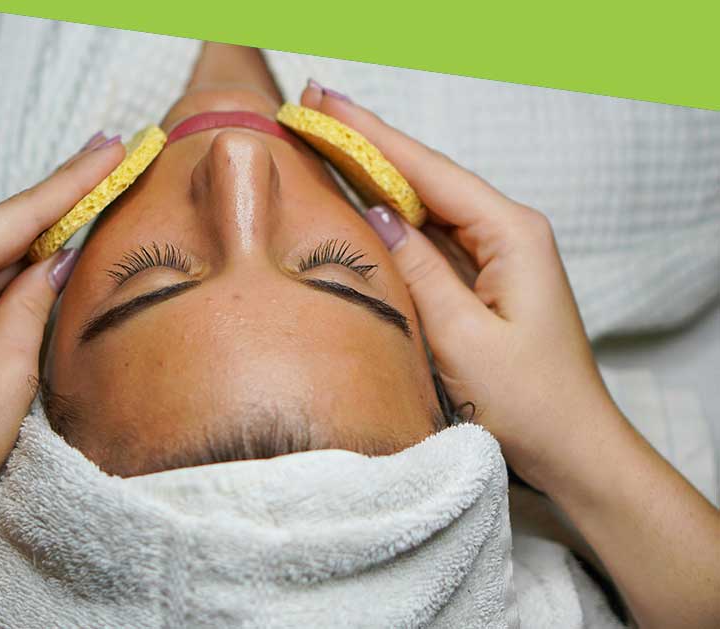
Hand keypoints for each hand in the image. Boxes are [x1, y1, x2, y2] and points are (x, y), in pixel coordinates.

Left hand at [0, 132, 124, 530]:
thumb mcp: (9, 374)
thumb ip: (33, 303)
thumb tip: (57, 257)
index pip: (18, 217)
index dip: (73, 181)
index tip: (110, 146)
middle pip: (0, 229)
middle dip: (59, 203)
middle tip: (110, 162)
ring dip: (36, 242)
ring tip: (91, 210)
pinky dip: (7, 276)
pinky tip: (45, 263)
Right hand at [300, 86, 619, 491]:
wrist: (572, 449)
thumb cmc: (527, 401)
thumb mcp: (461, 337)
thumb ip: (418, 270)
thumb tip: (377, 214)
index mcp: (511, 234)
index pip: (429, 172)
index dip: (373, 137)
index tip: (326, 107)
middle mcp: (508, 233)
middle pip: (427, 178)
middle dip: (370, 144)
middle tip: (316, 110)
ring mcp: (497, 256)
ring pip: (428, 206)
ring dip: (379, 177)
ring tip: (329, 143)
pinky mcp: (485, 281)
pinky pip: (433, 239)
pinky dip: (396, 219)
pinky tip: (365, 202)